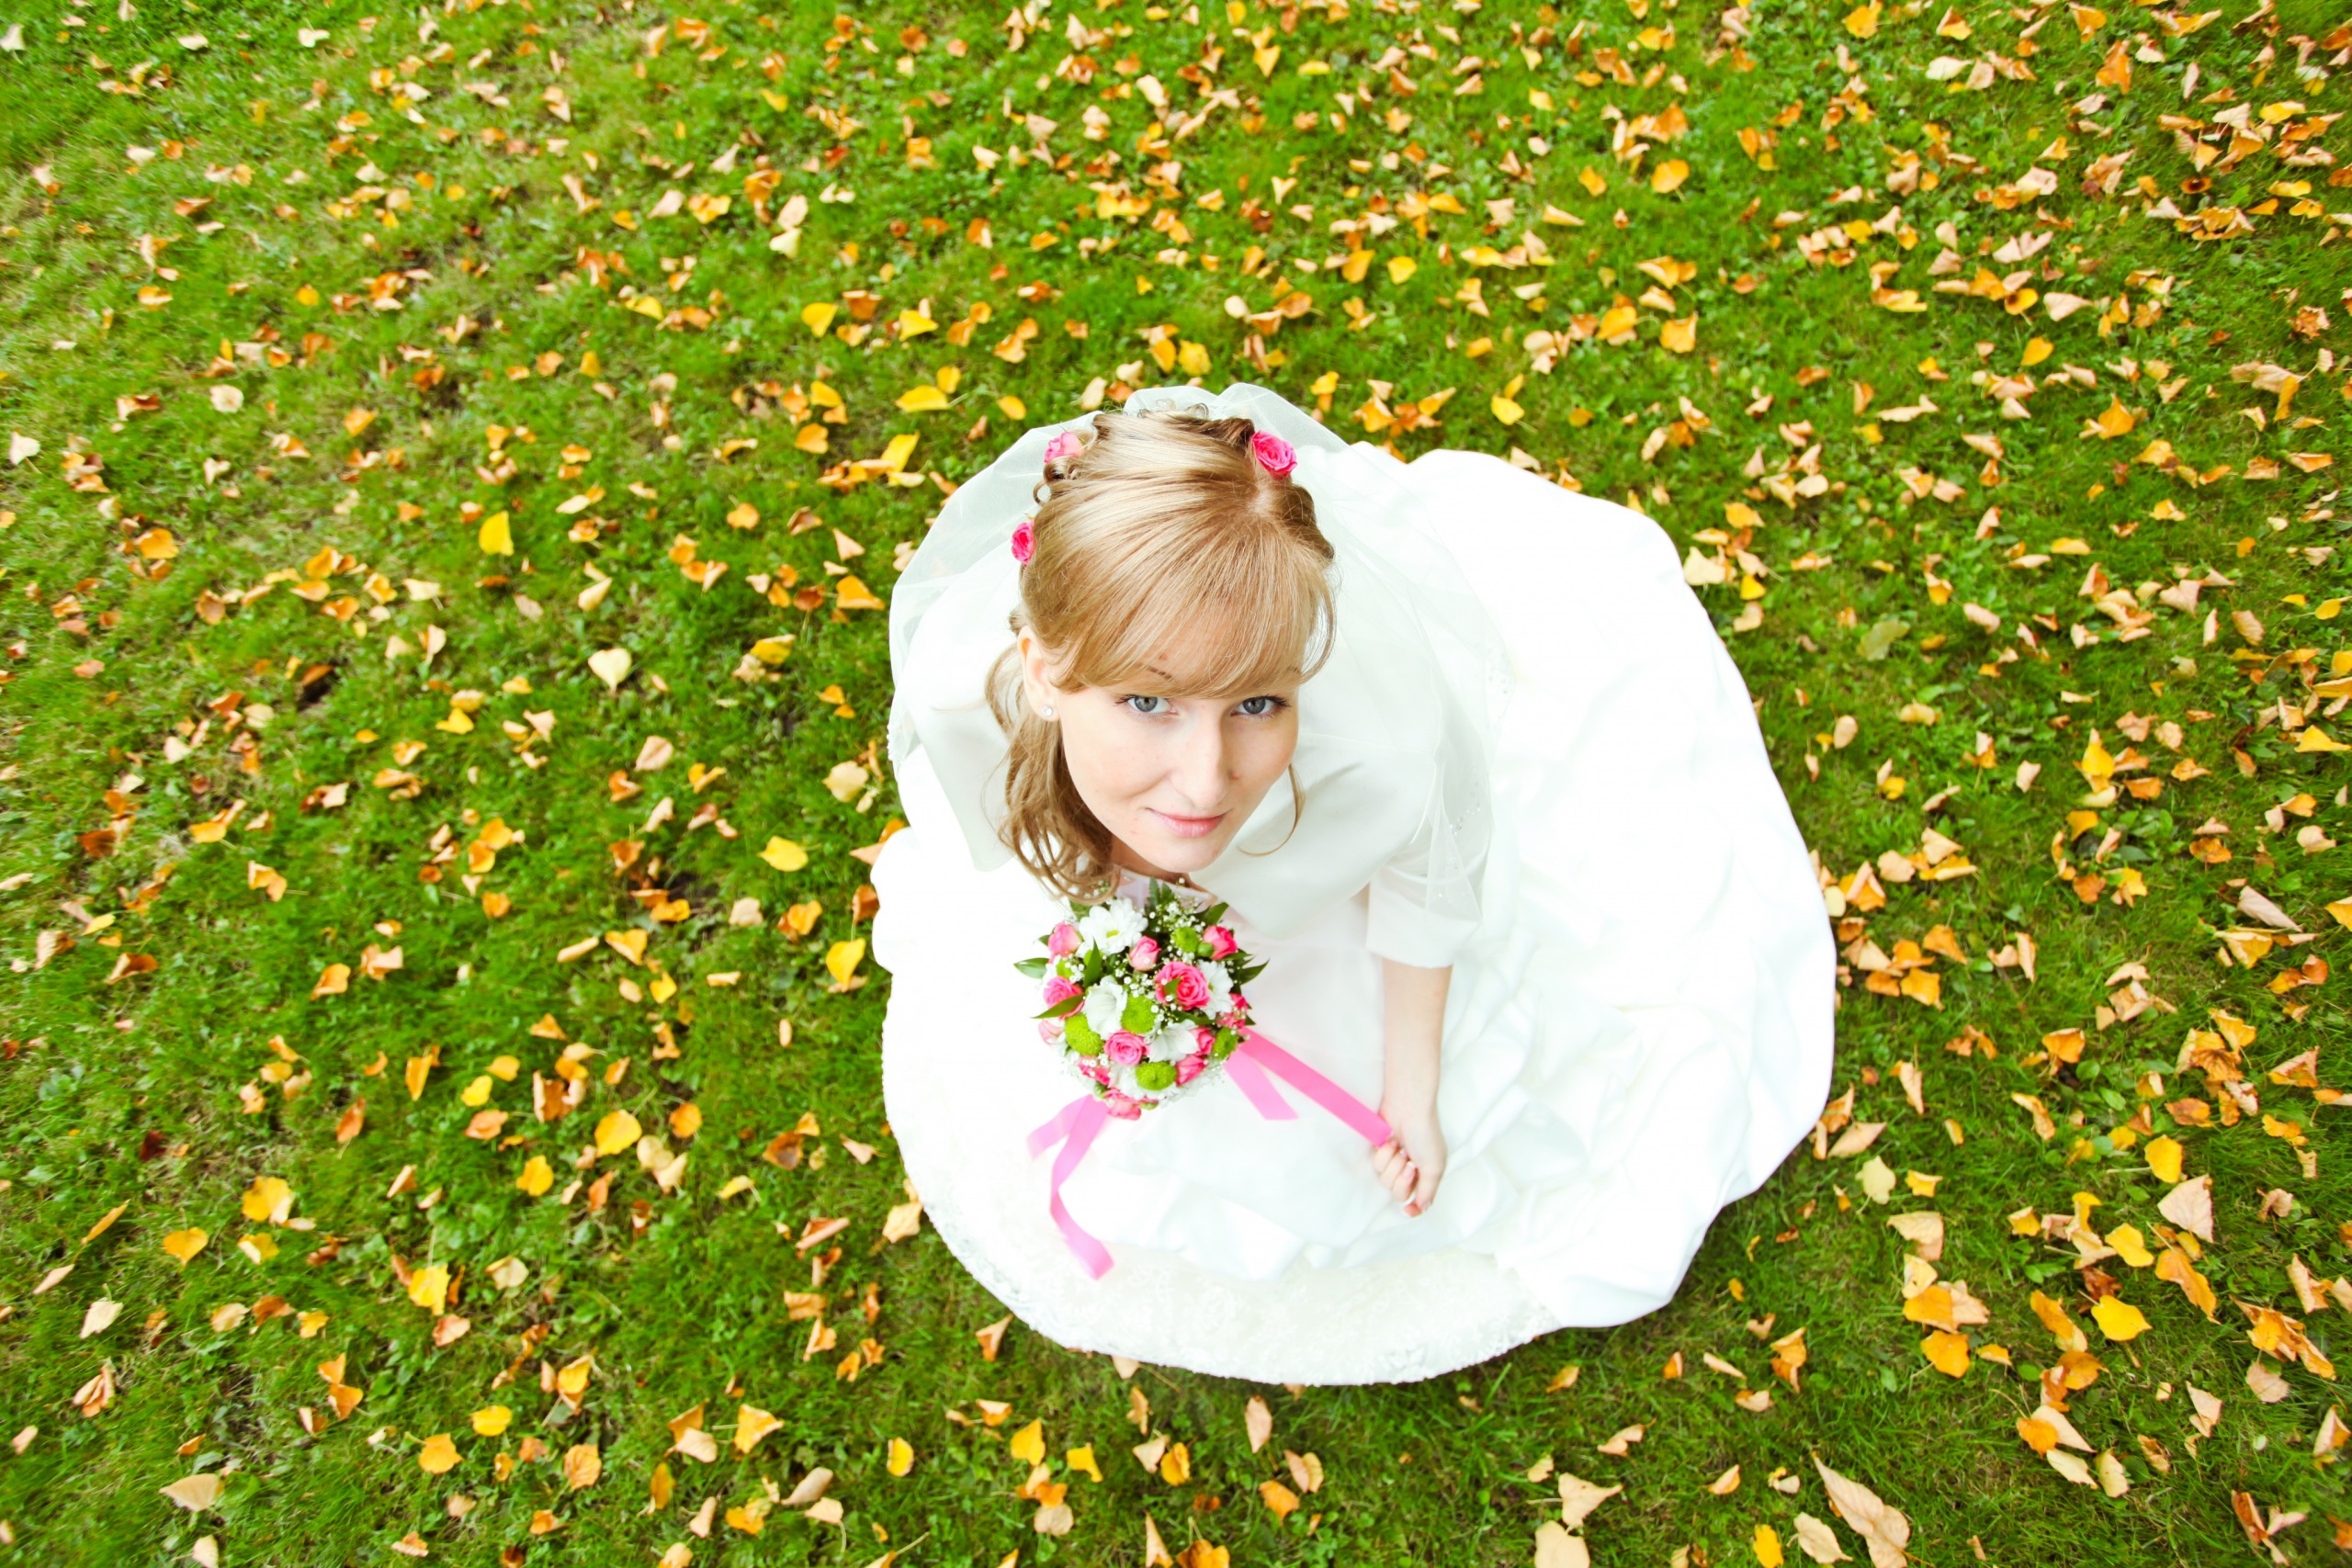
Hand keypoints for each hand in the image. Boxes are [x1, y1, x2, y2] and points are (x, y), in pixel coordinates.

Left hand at [1371, 1100, 1445, 1217]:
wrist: (1407, 1108)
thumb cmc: (1425, 1134)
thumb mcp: (1435, 1166)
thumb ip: (1428, 1191)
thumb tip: (1423, 1208)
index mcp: (1427, 1175)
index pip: (1418, 1201)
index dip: (1413, 1209)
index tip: (1407, 1211)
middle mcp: (1410, 1170)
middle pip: (1398, 1193)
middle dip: (1402, 1179)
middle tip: (1409, 1162)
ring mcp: (1395, 1162)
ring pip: (1386, 1181)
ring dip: (1393, 1164)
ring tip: (1401, 1149)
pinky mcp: (1381, 1152)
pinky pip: (1377, 1166)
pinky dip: (1384, 1154)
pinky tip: (1391, 1142)